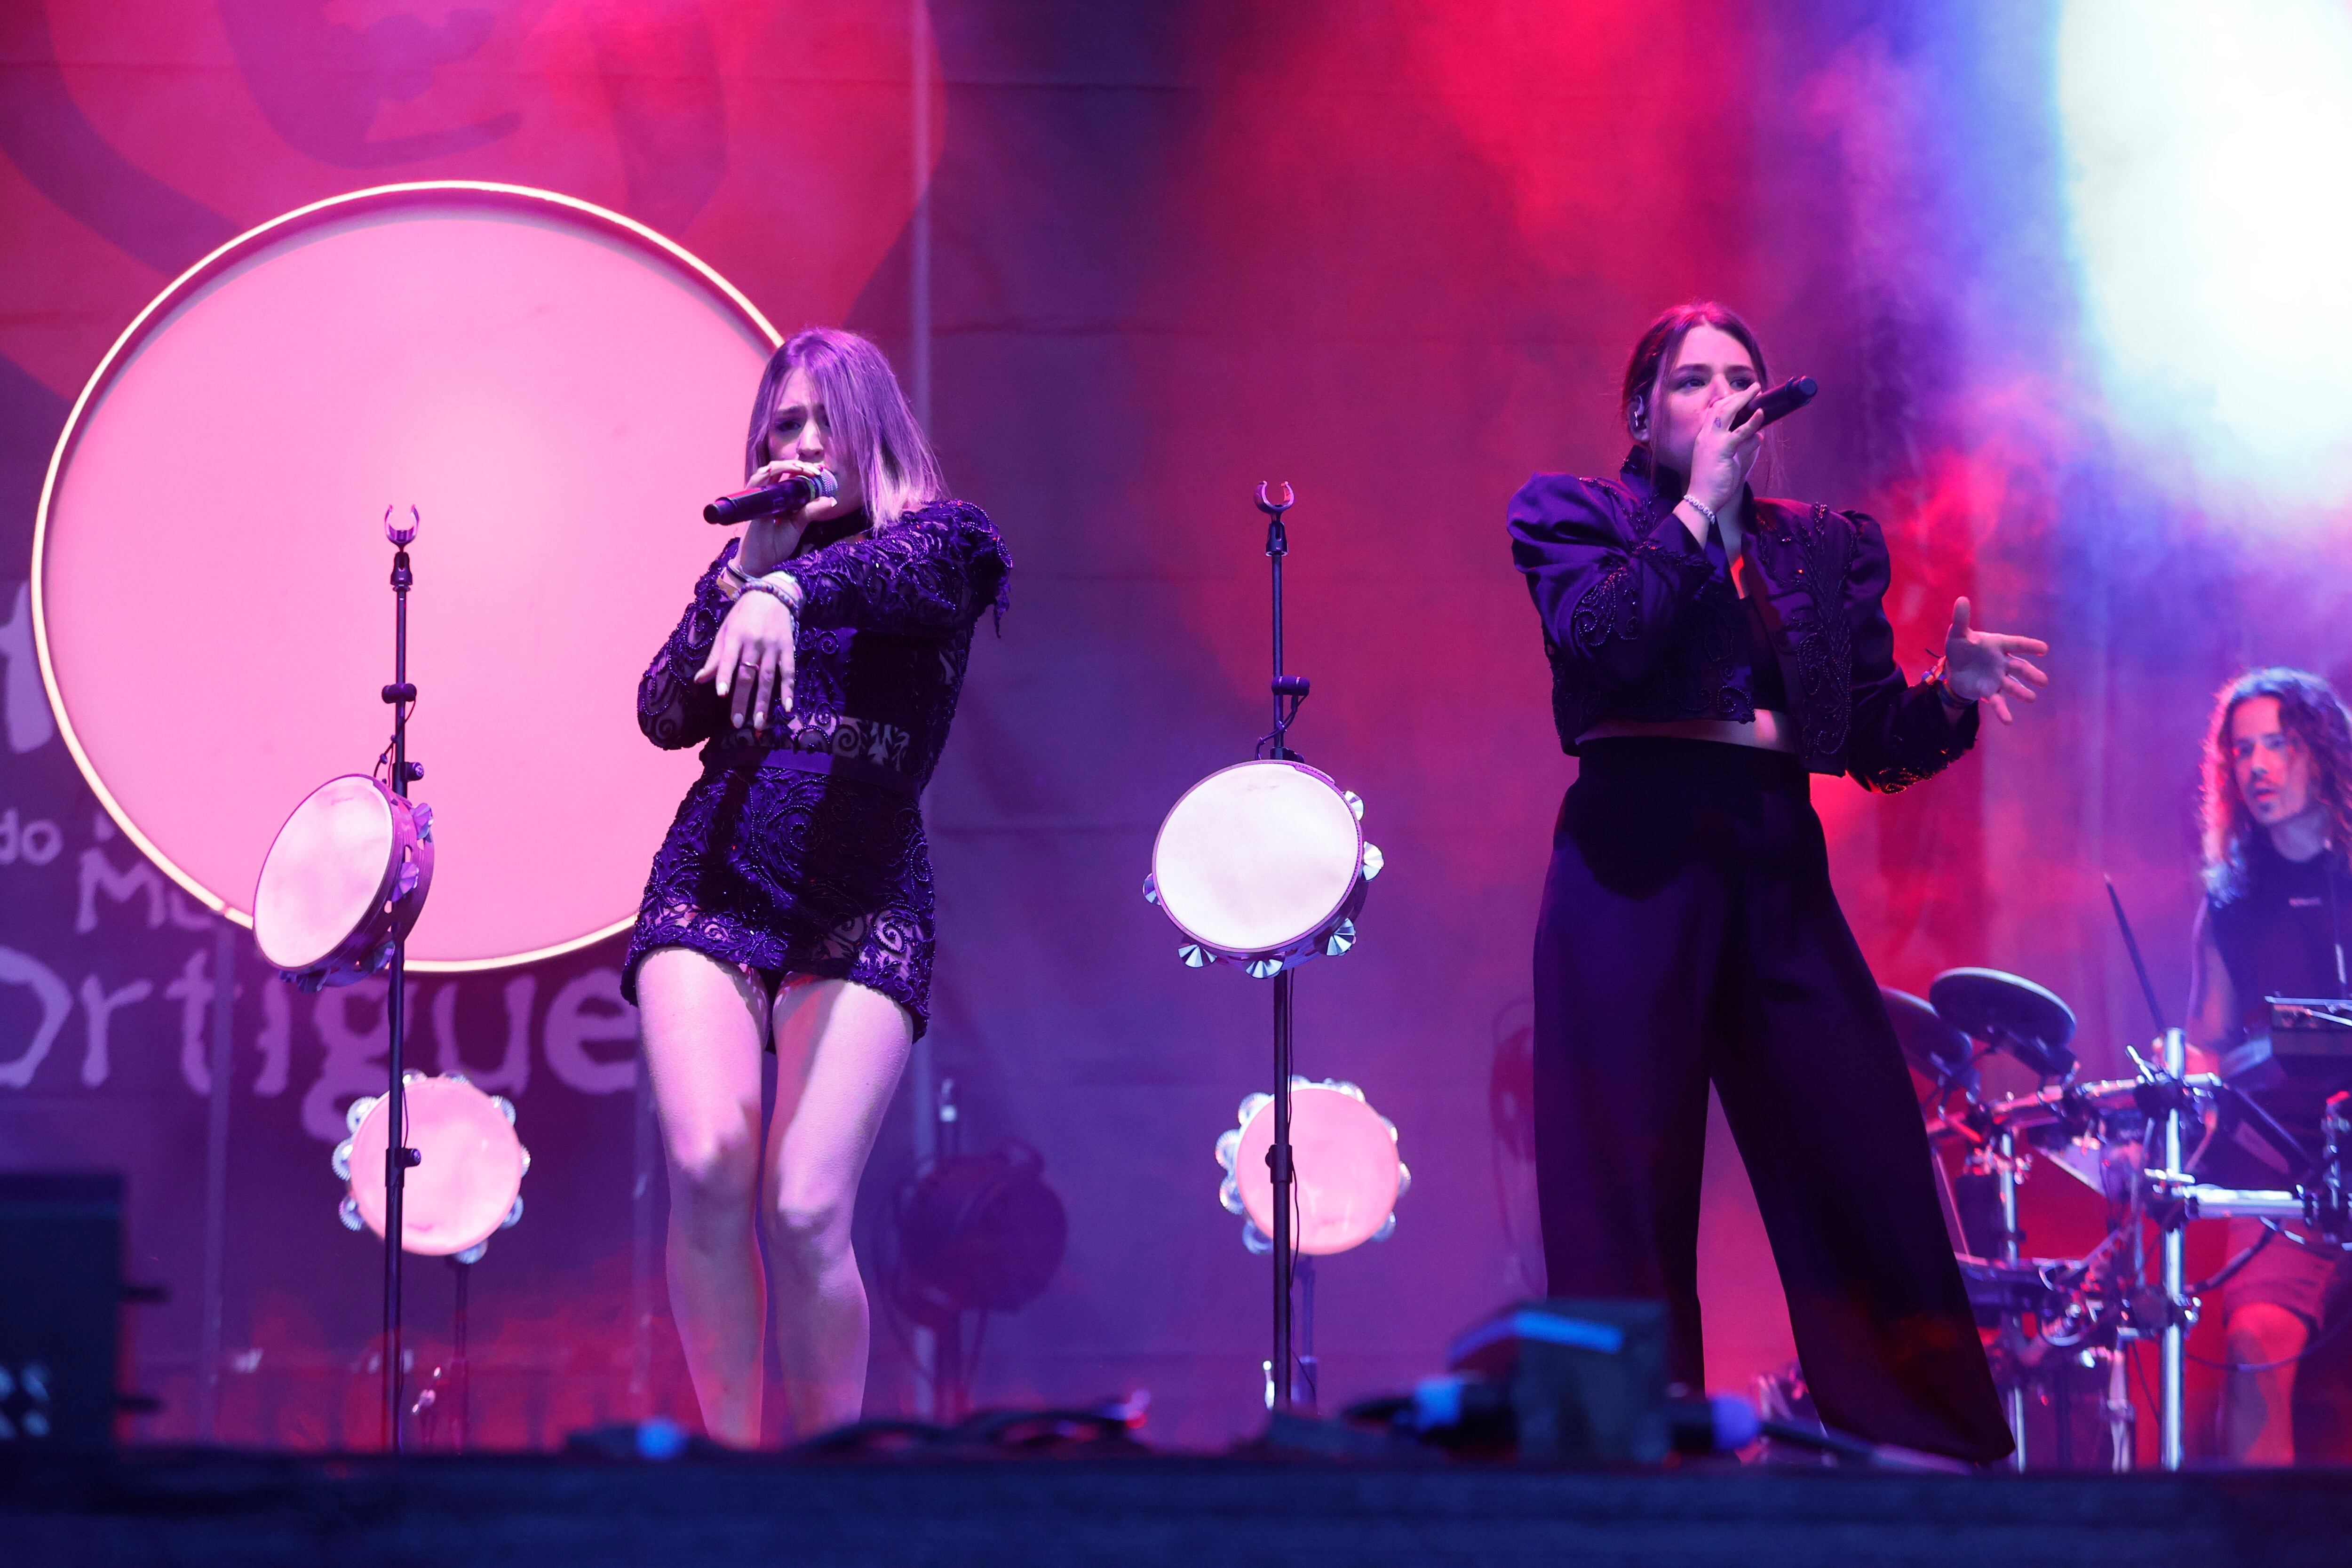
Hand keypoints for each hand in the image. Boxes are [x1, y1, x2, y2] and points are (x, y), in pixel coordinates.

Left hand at [694, 589, 795, 729]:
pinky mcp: (789, 649)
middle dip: (743, 700)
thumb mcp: (726, 630)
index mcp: (736, 636)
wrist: (772, 595)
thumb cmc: (743, 615)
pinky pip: (788, 672)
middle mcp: (755, 643)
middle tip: (737, 723)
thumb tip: (700, 680)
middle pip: (748, 674)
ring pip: (768, 678)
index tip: (722, 695)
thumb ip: (716, 656)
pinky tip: (787, 707)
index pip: (729, 659)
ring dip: (764, 702)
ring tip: (760, 724)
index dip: (725, 676)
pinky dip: (788, 690)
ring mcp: (774, 647)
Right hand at [735, 458, 826, 574]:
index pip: (790, 476)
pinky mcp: (751, 501)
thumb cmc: (775, 544)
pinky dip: (768, 472)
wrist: (759, 562)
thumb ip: (811, 511)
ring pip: (768, 470)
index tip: (821, 471)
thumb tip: (832, 500)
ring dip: (785, 465)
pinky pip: (756, 481)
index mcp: (780, 498)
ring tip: (802, 468)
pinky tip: (779, 469)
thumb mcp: (798, 525)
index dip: (804, 470)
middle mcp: (768, 494)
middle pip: (780, 469)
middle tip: (816, 471)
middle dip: (799, 465)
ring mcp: (758, 496)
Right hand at [1685, 383, 1763, 517]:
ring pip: (1726, 412)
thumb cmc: (1714, 484)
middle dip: (1737, 395)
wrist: (1701, 500)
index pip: (1714, 412)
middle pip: (1720, 407)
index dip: (1729, 401)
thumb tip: (1759, 436)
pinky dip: (1751, 422)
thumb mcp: (1732, 461)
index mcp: (1705, 438)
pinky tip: (1761, 415)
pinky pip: (1739, 432)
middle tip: (1753, 387)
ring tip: (1756, 391)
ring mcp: (1712, 441)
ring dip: (1742, 399)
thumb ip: (1744, 447)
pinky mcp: (1722, 450)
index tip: (1742, 395)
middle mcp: (1706, 436)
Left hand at [1940, 597, 2048, 723]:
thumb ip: (1961, 619)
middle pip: (2019, 667)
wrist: (1954, 668)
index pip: (2016, 644)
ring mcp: (1997, 678)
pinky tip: (2008, 722)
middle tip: (2043, 681)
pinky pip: (1997, 702)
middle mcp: (2002, 662)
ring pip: (2012, 685)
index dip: (2029, 646)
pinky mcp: (1989, 691)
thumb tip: (1961, 599)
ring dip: (2021, 692)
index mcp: (1997, 644)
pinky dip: (2003, 712)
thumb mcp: (1958, 634)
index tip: (2044, 649)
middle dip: (2030, 673)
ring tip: (2032, 698)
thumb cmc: (1961, 648)